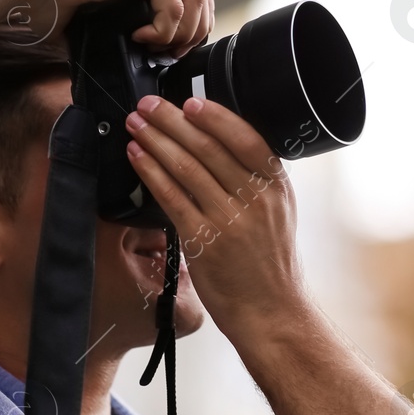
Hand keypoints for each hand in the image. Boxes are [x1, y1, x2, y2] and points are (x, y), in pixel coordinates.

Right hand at [2, 0, 213, 56]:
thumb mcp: (103, 10)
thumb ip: (129, 18)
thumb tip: (143, 51)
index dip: (191, 19)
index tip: (176, 46)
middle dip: (196, 27)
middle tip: (175, 53)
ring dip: (183, 31)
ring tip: (160, 48)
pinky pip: (173, 3)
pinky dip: (164, 29)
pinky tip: (141, 36)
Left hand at [123, 93, 313, 340]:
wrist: (272, 313)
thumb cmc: (270, 265)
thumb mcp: (278, 213)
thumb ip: (254, 181)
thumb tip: (217, 145)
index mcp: (276, 187)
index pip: (246, 139)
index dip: (215, 117)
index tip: (189, 102)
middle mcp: (256, 199)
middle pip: (209, 147)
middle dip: (172, 121)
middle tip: (147, 105)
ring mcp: (230, 220)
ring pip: (187, 168)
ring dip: (155, 141)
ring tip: (135, 124)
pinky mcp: (204, 241)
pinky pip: (172, 197)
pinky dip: (151, 173)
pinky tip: (137, 157)